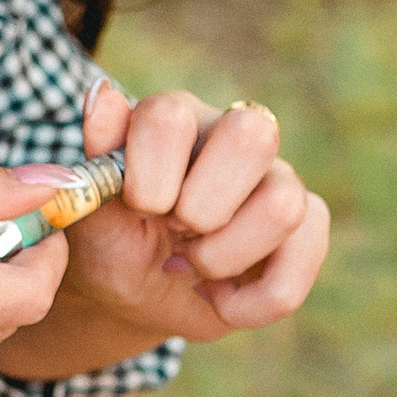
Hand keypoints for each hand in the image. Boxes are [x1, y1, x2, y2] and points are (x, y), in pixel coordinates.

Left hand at [0, 80, 329, 380]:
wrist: (137, 297)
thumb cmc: (115, 244)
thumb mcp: (92, 215)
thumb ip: (96, 162)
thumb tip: (101, 95)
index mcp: (175, 118)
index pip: (170, 117)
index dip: (149, 179)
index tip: (136, 210)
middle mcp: (232, 135)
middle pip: (252, 136)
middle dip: (202, 209)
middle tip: (174, 231)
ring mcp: (276, 178)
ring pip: (283, 204)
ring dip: (223, 258)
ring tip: (192, 267)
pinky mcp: (305, 225)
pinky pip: (304, 255)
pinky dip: (252, 300)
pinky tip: (219, 296)